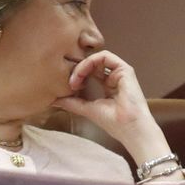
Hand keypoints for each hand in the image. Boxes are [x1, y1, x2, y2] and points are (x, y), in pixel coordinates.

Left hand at [52, 50, 170, 165]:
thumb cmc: (114, 123)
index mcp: (108, 86)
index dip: (76, 76)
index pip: (89, 72)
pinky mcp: (125, 69)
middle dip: (77, 70)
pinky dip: (89, 62)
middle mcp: (114, 77)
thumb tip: (54, 99)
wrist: (130, 129)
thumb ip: (72, 103)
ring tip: (74, 80)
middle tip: (68, 83)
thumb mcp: (87, 109)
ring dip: (81, 66)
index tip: (68, 88)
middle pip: (92, 64)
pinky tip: (82, 74)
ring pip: (96, 58)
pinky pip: (104, 56)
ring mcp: (120, 72)